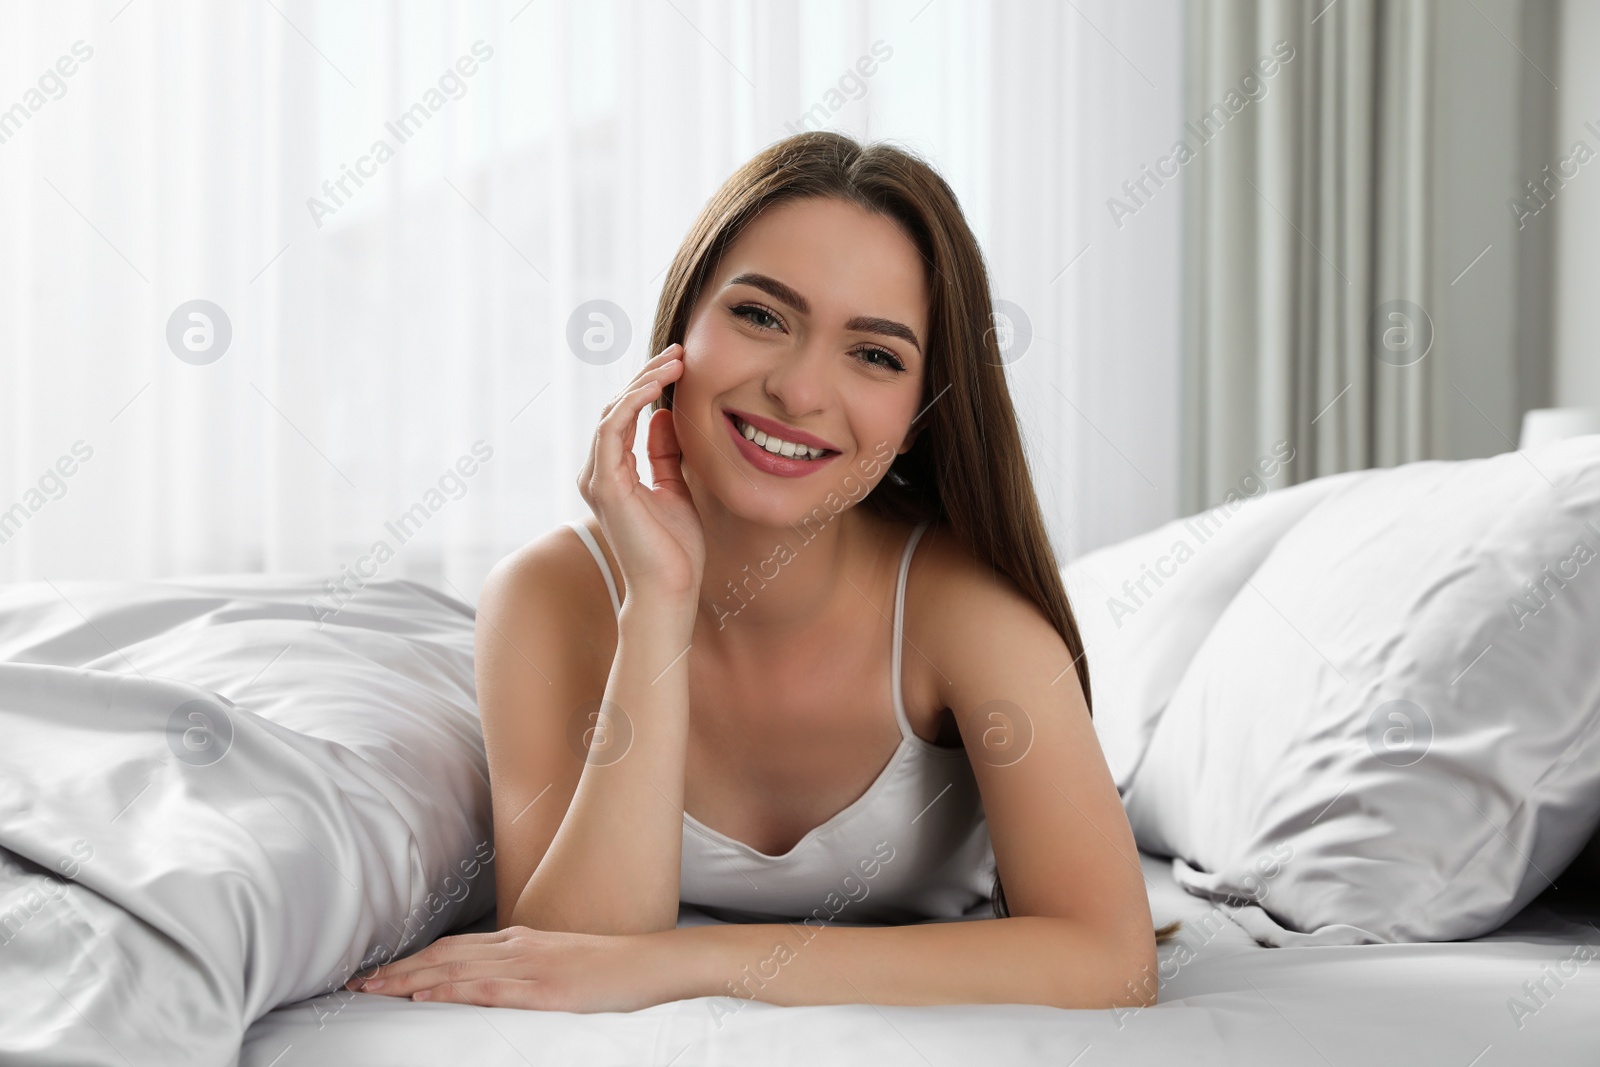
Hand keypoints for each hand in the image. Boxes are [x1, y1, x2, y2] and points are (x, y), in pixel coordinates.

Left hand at [344, 926, 684, 1012]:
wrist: (653, 964)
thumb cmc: (611, 969)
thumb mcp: (559, 963)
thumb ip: (523, 969)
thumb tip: (488, 983)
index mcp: (519, 940)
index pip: (453, 947)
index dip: (413, 957)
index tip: (379, 970)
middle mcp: (517, 946)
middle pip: (444, 954)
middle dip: (397, 967)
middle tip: (356, 981)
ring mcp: (530, 965)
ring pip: (455, 968)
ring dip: (409, 977)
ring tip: (373, 989)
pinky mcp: (544, 988)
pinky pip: (487, 988)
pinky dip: (450, 989)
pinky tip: (423, 994)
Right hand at [576, 343, 704, 607]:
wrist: (672, 590)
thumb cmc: (676, 550)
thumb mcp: (676, 488)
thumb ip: (665, 454)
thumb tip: (664, 416)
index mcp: (613, 474)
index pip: (625, 417)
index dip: (649, 386)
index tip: (680, 364)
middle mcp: (598, 473)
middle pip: (616, 408)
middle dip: (646, 376)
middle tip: (678, 353)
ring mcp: (598, 478)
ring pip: (613, 413)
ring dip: (643, 382)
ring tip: (674, 362)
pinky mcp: (605, 485)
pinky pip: (613, 429)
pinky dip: (633, 403)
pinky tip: (657, 387)